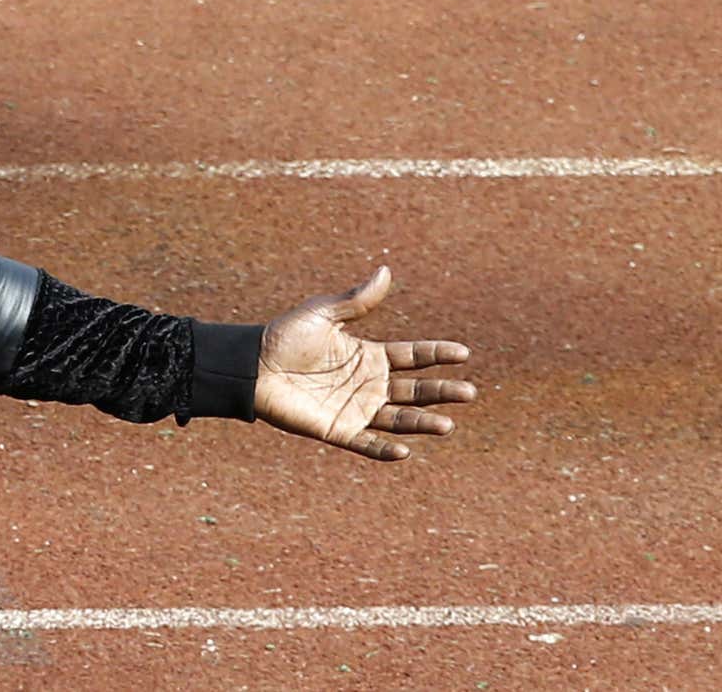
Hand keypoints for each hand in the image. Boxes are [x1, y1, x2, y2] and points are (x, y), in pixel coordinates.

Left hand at [253, 266, 474, 460]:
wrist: (252, 365)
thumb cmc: (285, 337)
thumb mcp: (324, 313)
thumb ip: (357, 301)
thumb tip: (385, 271)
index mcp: (369, 356)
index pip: (413, 357)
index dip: (437, 354)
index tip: (463, 353)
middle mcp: (369, 384)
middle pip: (415, 391)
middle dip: (442, 392)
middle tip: (469, 392)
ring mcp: (355, 409)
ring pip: (398, 419)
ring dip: (423, 423)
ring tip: (447, 425)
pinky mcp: (337, 430)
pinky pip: (366, 443)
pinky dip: (384, 450)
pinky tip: (405, 451)